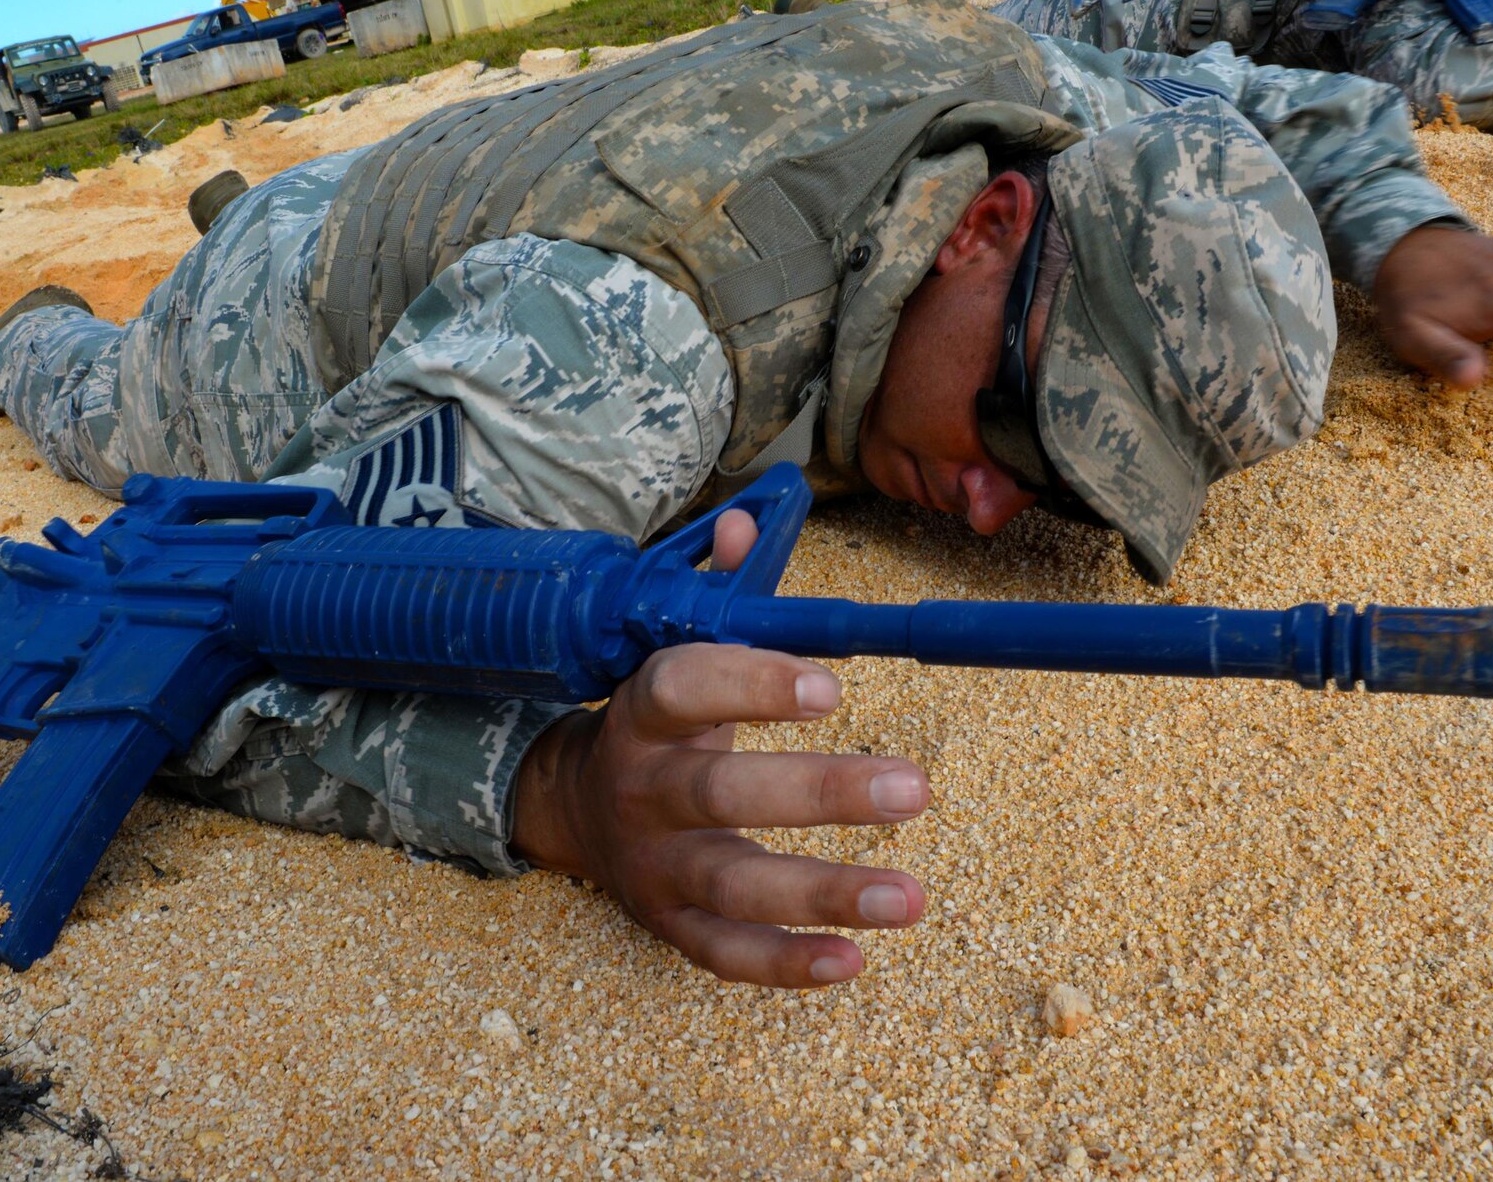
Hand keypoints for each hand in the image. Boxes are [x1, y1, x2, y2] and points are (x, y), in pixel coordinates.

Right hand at [511, 510, 929, 987]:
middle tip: (917, 789)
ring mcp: (651, 865)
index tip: (834, 688)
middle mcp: (640, 790)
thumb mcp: (674, 657)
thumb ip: (718, 597)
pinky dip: (784, 964)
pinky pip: (724, 953)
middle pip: (721, 793)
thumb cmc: (658, 723)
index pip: (684, 688)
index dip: (752, 684)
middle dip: (820, 793)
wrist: (575, 810)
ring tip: (911, 896)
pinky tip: (853, 961)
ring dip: (823, 891)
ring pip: (732, 884)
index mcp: (641, 712)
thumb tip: (741, 527)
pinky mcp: (667, 925)